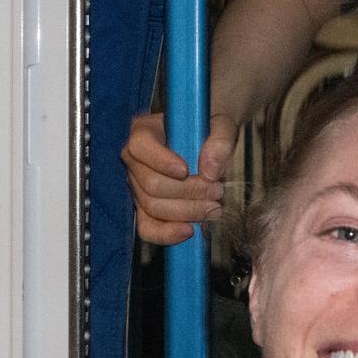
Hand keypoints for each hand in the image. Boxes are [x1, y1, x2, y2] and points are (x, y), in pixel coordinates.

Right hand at [121, 111, 237, 244]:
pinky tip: (190, 231)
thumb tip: (210, 171)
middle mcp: (136, 160)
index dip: (161, 161)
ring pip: (152, 207)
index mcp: (145, 131)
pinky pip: (147, 228)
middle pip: (151, 184)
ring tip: (214, 207)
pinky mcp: (147, 208)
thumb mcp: (222, 123)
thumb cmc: (211, 128)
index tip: (185, 170)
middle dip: (188, 192)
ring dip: (187, 211)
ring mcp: (138, 186)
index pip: (141, 146)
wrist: (212, 139)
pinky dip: (167, 234)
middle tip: (217, 191)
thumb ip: (220, 140)